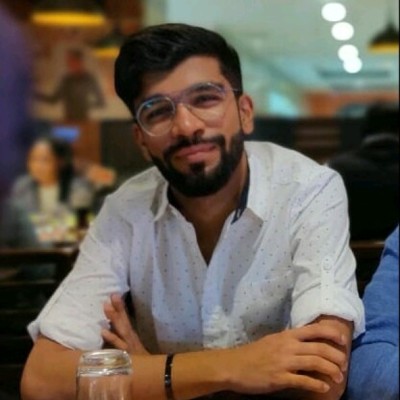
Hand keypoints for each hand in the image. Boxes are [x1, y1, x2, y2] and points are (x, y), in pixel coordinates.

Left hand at [102, 293, 148, 354]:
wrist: (149, 373)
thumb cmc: (136, 360)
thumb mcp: (130, 346)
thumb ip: (121, 336)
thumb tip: (109, 326)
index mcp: (131, 334)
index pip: (125, 318)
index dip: (120, 306)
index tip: (114, 294)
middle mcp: (130, 337)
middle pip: (123, 320)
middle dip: (118, 307)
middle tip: (112, 294)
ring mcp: (128, 345)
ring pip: (121, 329)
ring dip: (114, 317)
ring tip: (106, 306)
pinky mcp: (126, 354)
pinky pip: (117, 346)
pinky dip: (111, 338)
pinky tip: (103, 331)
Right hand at [224, 323, 347, 394]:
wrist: (234, 365)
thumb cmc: (254, 353)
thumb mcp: (273, 341)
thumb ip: (290, 341)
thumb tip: (308, 344)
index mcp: (286, 335)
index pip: (314, 330)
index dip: (331, 334)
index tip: (343, 340)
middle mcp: (288, 346)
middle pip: (319, 348)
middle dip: (336, 356)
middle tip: (344, 364)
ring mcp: (284, 362)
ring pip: (315, 363)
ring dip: (331, 370)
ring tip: (339, 377)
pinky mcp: (280, 378)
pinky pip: (303, 381)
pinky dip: (317, 384)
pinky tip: (324, 388)